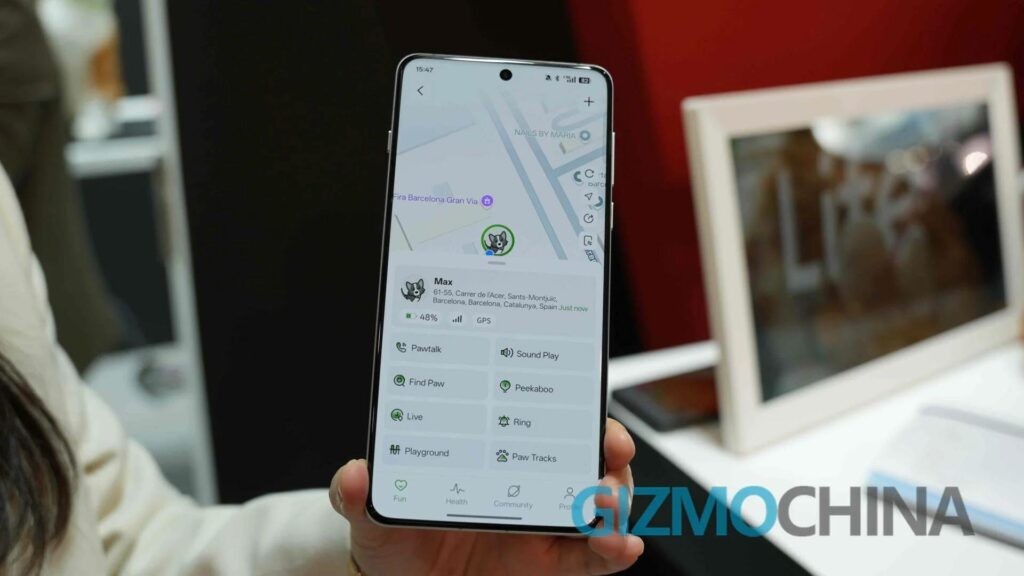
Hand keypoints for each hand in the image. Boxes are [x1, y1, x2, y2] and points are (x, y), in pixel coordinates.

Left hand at [330, 418, 641, 574]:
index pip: (543, 418)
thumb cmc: (397, 538)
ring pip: (601, 501)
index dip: (571, 407)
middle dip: (607, 446)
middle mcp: (529, 482)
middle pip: (586, 454)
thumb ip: (360, 495)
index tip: (582, 402)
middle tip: (607, 449)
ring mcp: (546, 525)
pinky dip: (616, 550)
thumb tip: (354, 476)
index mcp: (494, 454)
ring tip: (604, 505)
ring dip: (616, 497)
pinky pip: (595, 559)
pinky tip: (621, 546)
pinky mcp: (554, 565)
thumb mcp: (374, 514)